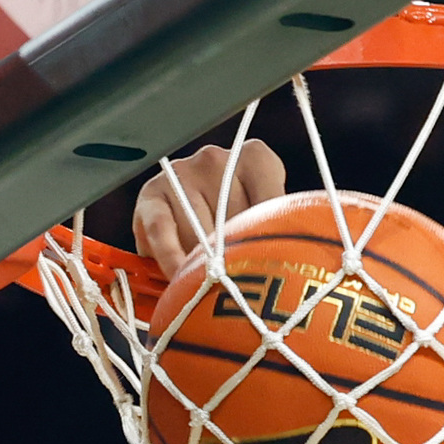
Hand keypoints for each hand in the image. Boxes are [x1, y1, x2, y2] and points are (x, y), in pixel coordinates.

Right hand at [135, 139, 285, 281]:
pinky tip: (179, 276)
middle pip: (233, 222)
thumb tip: (290, 263)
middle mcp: (217, 159)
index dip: (271, 243)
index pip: (273, 204)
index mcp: (256, 159)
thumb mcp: (262, 224)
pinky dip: (171, 256)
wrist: (184, 229)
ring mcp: (182, 172)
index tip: (272, 270)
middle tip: (237, 284)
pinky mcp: (152, 195)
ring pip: (199, 232)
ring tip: (207, 281)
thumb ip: (278, 232)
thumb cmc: (232, 229)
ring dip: (203, 263)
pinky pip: (162, 230)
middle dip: (235, 258)